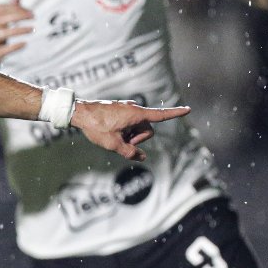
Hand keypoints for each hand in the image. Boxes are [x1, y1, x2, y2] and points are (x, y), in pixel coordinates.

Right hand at [0, 0, 33, 66]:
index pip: (1, 9)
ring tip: (32, 29)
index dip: (16, 8)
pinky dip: (14, 46)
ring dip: (19, 30)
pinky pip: (3, 50)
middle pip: (1, 19)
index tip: (30, 11)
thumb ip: (7, 12)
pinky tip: (25, 43)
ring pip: (2, 34)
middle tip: (33, 16)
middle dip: (19, 16)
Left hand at [70, 100, 191, 161]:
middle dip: (137, 139)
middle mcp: (134, 109)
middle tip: (120, 140)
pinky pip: (128, 124)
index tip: (188, 109)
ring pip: (137, 129)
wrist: (79, 113)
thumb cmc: (96, 127)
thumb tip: (141, 158)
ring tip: (112, 134)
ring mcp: (126, 109)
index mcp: (136, 114)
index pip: (160, 115)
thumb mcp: (113, 144)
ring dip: (129, 135)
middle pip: (147, 130)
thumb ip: (129, 153)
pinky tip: (108, 131)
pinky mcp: (120, 111)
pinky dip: (123, 131)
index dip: (175, 114)